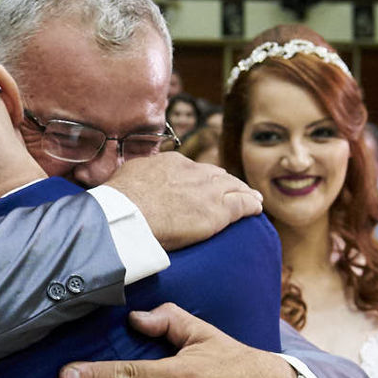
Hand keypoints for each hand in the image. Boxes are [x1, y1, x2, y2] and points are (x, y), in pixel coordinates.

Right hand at [103, 155, 261, 251]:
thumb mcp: (130, 174)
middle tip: (233, 190)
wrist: (128, 214)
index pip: (195, 169)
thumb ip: (142, 174)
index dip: (201, 179)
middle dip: (226, 183)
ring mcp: (208, 191)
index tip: (202, 186)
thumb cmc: (120, 200)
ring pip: (233, 188)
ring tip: (252, 198)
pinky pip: (242, 205)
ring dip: (243, 192)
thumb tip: (137, 177)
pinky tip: (257, 207)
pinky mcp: (217, 211)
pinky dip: (251, 205)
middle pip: (217, 175)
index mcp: (174, 163)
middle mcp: (195, 173)